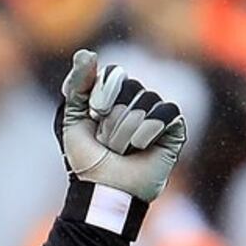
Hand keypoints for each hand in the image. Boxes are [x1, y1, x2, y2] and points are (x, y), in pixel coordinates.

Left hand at [58, 49, 186, 205]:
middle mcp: (137, 101)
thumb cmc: (87, 160)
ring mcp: (157, 114)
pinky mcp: (174, 129)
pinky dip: (148, 132)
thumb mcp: (72, 120)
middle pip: (130, 87)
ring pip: (146, 102)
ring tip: (123, 151)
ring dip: (127, 132)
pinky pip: (166, 113)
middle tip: (108, 143)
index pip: (115, 74)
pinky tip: (141, 149)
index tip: (94, 117)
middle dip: (113, 119)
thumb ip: (77, 86)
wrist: (104, 191)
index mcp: (116, 95)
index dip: (102, 96)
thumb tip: (85, 54)